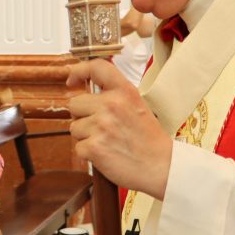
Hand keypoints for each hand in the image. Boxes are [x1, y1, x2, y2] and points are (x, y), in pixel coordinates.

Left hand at [66, 59, 172, 198]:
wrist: (162, 167)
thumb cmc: (150, 140)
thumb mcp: (138, 106)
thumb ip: (115, 97)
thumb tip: (86, 95)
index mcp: (125, 91)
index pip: (96, 67)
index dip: (79, 70)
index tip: (72, 80)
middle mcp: (111, 104)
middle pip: (75, 103)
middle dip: (82, 116)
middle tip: (102, 128)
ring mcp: (101, 125)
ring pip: (74, 127)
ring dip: (86, 136)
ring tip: (108, 142)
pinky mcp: (94, 146)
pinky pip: (78, 147)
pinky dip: (88, 153)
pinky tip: (106, 154)